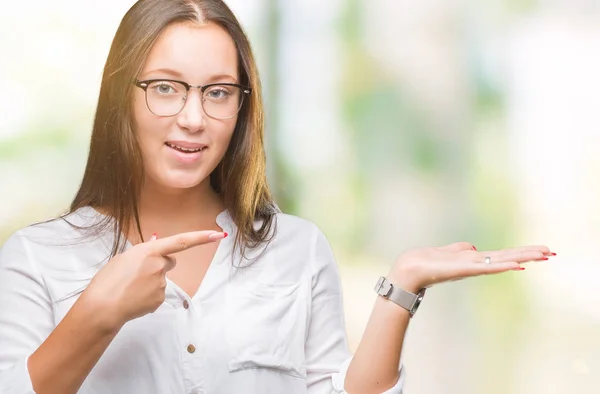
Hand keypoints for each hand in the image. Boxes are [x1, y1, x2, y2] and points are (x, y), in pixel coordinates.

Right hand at [81, 230, 225, 329]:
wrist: (102, 307)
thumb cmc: (108, 280)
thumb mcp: (124, 257)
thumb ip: (144, 251)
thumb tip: (158, 241)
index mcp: (149, 251)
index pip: (181, 242)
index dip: (201, 237)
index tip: (218, 234)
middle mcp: (159, 266)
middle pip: (169, 261)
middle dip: (159, 265)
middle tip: (137, 273)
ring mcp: (161, 284)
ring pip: (161, 279)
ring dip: (150, 281)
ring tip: (130, 287)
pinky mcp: (160, 299)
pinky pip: (158, 293)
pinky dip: (148, 295)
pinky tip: (134, 298)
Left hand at [387, 242, 554, 292]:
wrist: (411, 269)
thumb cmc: (428, 262)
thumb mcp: (449, 251)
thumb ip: (461, 249)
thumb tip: (473, 246)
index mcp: (474, 259)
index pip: (503, 255)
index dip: (522, 252)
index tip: (541, 251)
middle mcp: (476, 263)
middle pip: (508, 257)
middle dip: (529, 254)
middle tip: (552, 253)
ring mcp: (471, 266)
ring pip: (502, 261)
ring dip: (522, 258)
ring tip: (542, 255)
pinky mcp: (463, 268)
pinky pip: (487, 267)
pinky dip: (502, 266)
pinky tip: (516, 265)